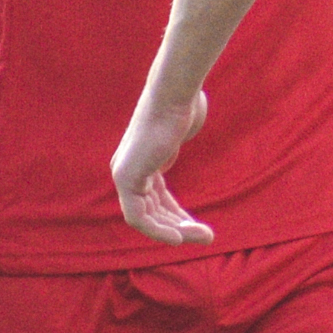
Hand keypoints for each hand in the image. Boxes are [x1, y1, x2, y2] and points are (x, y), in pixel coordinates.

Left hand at [112, 90, 215, 246]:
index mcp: (141, 160)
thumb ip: (181, 131)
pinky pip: (138, 216)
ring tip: (204, 237)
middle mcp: (129, 168)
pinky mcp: (126, 178)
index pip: (156, 199)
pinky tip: (178, 237)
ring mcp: (125, 173)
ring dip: (175, 231)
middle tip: (207, 237)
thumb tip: (192, 110)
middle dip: (179, 226)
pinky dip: (157, 230)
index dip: (177, 216)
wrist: (175, 95)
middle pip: (152, 210)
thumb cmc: (184, 105)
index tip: (199, 227)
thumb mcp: (184, 125)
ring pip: (146, 218)